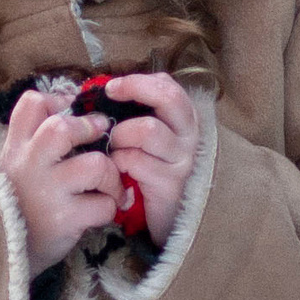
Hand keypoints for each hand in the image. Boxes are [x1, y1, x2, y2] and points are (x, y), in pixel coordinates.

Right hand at [0, 88, 121, 266]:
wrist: (5, 251)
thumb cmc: (19, 203)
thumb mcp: (15, 166)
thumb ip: (34, 140)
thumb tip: (70, 107)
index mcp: (16, 148)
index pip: (31, 104)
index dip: (58, 101)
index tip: (71, 113)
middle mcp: (28, 165)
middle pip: (62, 128)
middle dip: (90, 129)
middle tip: (99, 138)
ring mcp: (47, 191)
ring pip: (96, 165)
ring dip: (111, 176)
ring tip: (109, 186)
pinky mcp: (64, 219)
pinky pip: (104, 204)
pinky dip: (110, 207)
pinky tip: (101, 211)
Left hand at [98, 72, 200, 246]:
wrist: (168, 217)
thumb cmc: (150, 169)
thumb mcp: (148, 138)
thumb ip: (139, 112)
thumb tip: (111, 89)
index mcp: (184, 120)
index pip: (169, 87)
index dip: (139, 82)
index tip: (112, 88)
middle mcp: (189, 136)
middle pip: (169, 99)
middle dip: (135, 91)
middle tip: (110, 99)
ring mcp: (182, 160)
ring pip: (148, 130)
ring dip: (120, 135)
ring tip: (114, 147)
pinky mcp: (170, 184)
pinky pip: (135, 161)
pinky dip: (118, 162)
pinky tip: (117, 170)